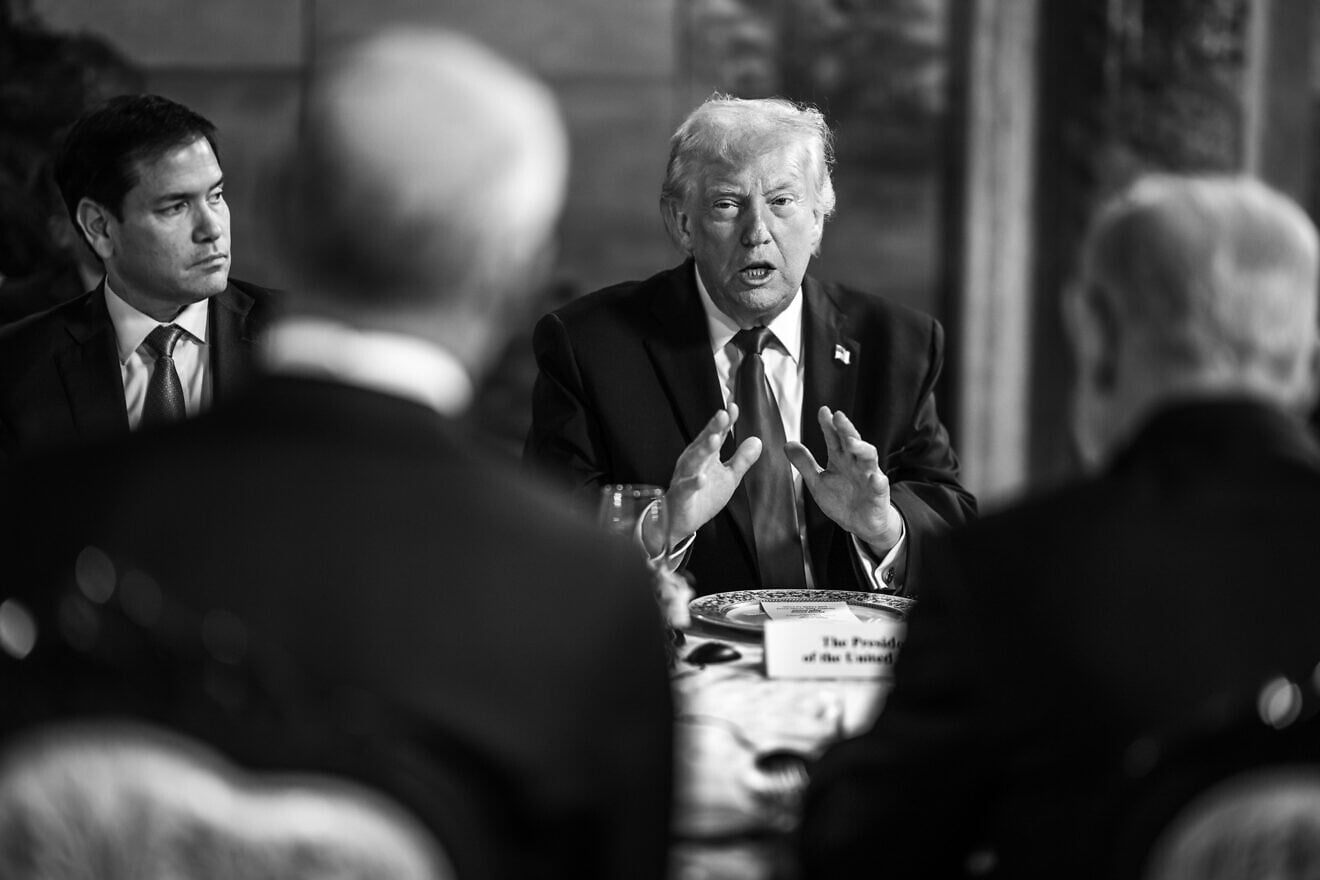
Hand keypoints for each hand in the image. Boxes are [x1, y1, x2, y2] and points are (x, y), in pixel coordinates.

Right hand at [647, 404, 760, 552]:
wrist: (680, 521)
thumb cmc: (703, 495)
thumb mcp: (729, 477)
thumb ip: (742, 459)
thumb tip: (757, 440)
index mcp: (705, 455)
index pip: (716, 434)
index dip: (724, 422)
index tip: (733, 407)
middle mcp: (693, 462)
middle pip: (704, 442)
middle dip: (712, 428)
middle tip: (723, 414)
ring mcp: (685, 477)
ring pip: (693, 461)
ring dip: (702, 450)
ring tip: (713, 439)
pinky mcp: (681, 495)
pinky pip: (686, 488)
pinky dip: (693, 483)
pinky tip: (701, 478)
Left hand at [786, 406, 902, 555]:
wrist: (860, 524)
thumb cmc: (841, 500)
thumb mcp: (817, 482)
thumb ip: (805, 463)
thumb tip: (787, 444)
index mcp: (840, 459)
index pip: (834, 437)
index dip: (828, 425)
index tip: (823, 411)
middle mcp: (856, 463)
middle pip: (852, 441)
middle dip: (846, 428)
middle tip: (838, 416)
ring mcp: (869, 476)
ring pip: (869, 457)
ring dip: (861, 448)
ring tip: (851, 442)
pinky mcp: (878, 493)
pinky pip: (880, 485)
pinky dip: (878, 481)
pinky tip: (875, 478)